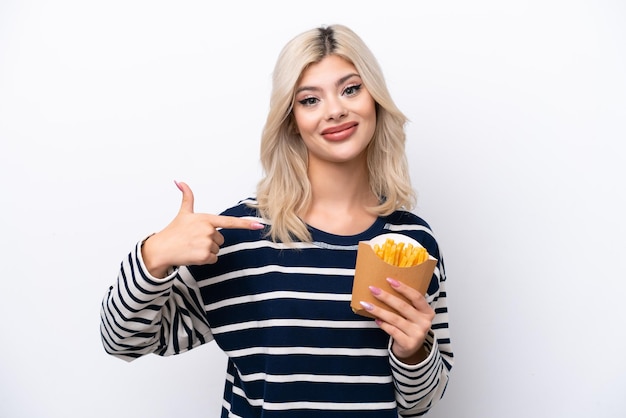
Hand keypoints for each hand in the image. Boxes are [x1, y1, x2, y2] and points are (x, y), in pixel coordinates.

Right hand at [141, 181, 264, 277]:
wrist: (161, 249)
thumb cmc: (173, 231)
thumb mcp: (183, 213)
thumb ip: (187, 197)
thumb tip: (180, 181)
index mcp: (206, 219)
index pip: (230, 221)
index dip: (246, 224)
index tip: (259, 225)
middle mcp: (208, 230)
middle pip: (221, 239)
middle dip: (210, 241)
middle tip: (194, 240)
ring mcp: (207, 243)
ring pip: (217, 250)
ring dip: (207, 251)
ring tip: (192, 247)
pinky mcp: (205, 256)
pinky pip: (214, 259)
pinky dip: (205, 260)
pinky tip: (193, 255)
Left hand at [363, 278, 434, 363]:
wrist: (411, 350)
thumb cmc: (409, 327)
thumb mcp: (413, 315)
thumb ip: (406, 304)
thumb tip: (384, 287)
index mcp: (427, 312)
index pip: (416, 296)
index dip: (403, 287)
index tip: (389, 279)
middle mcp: (425, 322)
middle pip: (403, 306)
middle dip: (386, 296)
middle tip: (372, 289)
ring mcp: (417, 334)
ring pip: (395, 319)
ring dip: (379, 310)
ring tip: (366, 304)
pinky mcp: (408, 343)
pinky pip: (392, 331)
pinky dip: (383, 324)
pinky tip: (376, 319)